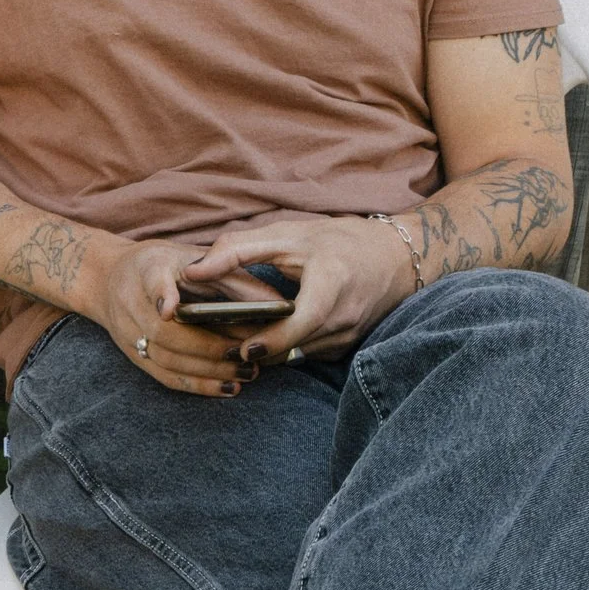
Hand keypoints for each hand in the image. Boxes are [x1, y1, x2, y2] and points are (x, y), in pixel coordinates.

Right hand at [82, 234, 249, 397]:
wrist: (107, 278)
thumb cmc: (162, 265)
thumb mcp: (191, 257)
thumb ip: (230, 275)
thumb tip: (276, 301)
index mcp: (146, 268)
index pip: (151, 282)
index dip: (161, 295)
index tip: (170, 310)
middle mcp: (130, 303)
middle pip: (164, 333)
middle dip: (208, 346)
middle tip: (246, 352)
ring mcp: (128, 333)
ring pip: (166, 359)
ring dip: (209, 370)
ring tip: (247, 372)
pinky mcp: (133, 355)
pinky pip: (164, 377)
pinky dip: (198, 385)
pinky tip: (227, 388)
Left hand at [179, 211, 416, 363]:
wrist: (396, 258)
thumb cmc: (340, 241)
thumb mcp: (289, 234)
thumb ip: (237, 250)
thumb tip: (191, 270)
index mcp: (333, 282)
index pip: (303, 321)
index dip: (273, 340)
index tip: (244, 349)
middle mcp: (345, 316)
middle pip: (292, 345)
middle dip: (256, 347)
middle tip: (219, 341)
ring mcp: (349, 337)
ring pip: (296, 355)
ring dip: (268, 350)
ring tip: (233, 337)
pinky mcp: (346, 349)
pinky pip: (306, 355)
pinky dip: (286, 348)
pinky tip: (266, 335)